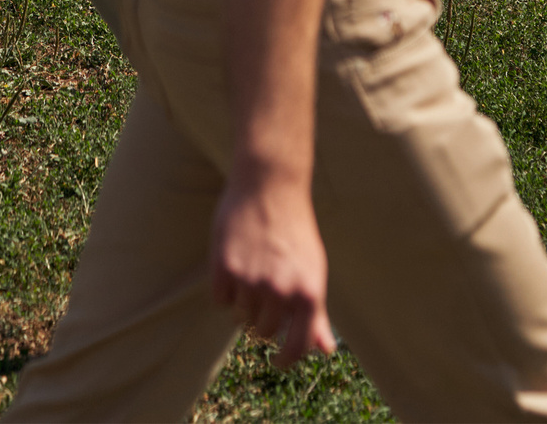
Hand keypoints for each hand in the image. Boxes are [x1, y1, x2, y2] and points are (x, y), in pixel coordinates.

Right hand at [208, 175, 337, 366]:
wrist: (270, 186)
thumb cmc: (296, 231)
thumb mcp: (315, 270)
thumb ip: (317, 314)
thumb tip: (326, 350)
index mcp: (309, 292)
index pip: (296, 346)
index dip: (286, 359)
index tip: (278, 361)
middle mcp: (281, 290)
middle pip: (262, 332)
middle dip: (262, 318)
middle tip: (266, 287)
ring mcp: (251, 280)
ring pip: (240, 317)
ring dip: (243, 301)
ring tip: (253, 268)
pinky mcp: (224, 268)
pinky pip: (219, 300)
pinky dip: (224, 289)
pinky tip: (234, 263)